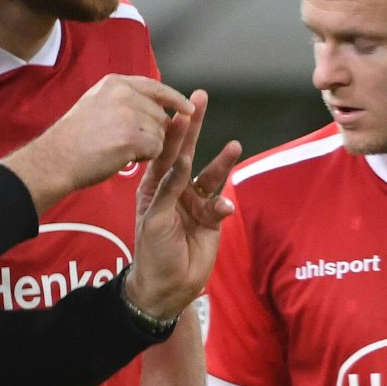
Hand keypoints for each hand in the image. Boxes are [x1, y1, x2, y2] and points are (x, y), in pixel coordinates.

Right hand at [1, 75, 193, 212]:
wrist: (55, 158)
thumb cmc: (73, 139)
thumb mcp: (96, 103)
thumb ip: (123, 99)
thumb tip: (153, 105)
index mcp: (115, 83)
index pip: (155, 87)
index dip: (175, 99)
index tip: (189, 108)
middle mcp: (124, 93)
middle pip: (160, 114)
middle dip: (151, 132)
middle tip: (123, 143)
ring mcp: (129, 114)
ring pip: (160, 133)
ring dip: (147, 147)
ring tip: (118, 149)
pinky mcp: (133, 137)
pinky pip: (156, 149)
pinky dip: (144, 158)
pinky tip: (123, 157)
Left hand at [126, 89, 239, 320]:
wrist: (167, 285)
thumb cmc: (152, 250)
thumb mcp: (155, 217)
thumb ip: (169, 188)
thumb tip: (181, 160)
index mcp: (155, 186)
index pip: (164, 151)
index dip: (173, 129)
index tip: (181, 107)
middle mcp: (175, 189)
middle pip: (188, 152)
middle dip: (196, 127)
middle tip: (202, 99)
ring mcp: (195, 202)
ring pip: (211, 176)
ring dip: (222, 162)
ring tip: (234, 146)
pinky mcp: (212, 219)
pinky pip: (221, 204)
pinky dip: (224, 205)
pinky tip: (226, 208)